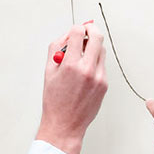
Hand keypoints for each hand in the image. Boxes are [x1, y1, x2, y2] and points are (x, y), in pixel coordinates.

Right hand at [35, 21, 108, 153]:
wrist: (65, 125)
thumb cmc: (55, 101)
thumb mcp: (49, 71)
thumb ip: (57, 49)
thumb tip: (68, 35)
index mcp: (71, 65)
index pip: (78, 33)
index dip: (76, 28)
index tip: (75, 30)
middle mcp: (88, 70)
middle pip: (97, 37)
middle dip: (91, 29)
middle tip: (86, 30)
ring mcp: (99, 77)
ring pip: (102, 50)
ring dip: (93, 46)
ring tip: (82, 54)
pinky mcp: (105, 84)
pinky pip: (102, 65)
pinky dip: (95, 62)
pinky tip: (84, 71)